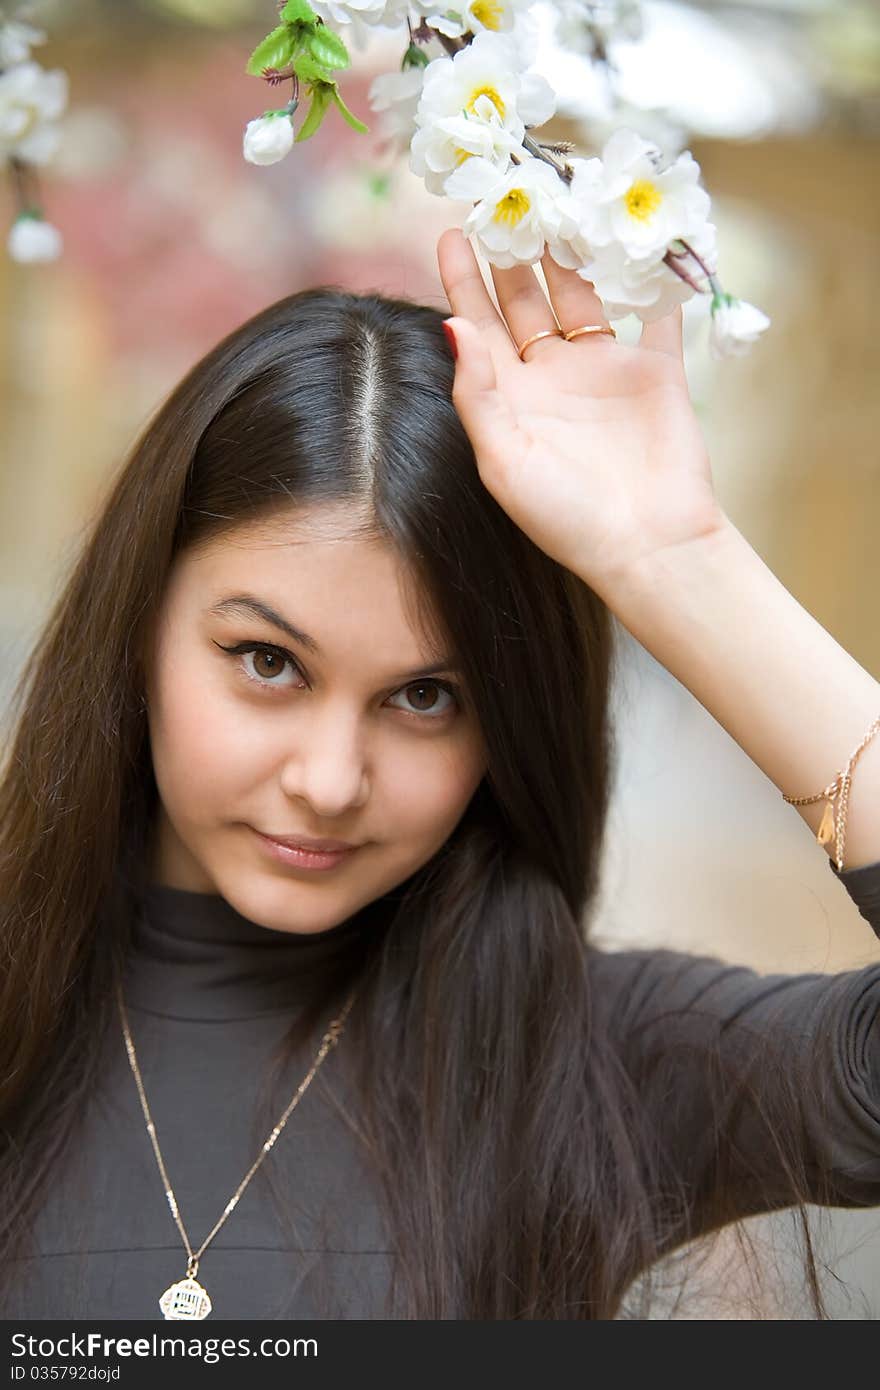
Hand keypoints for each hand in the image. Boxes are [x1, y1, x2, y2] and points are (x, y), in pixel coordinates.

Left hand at [436, 227, 727, 599]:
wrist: (646, 548)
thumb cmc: (565, 518)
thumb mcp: (505, 461)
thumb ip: (478, 392)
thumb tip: (451, 324)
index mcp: (511, 396)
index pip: (478, 324)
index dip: (463, 278)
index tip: (450, 228)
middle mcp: (554, 377)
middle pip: (527, 298)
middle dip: (515, 248)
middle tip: (507, 194)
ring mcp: (606, 371)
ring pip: (585, 294)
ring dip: (575, 250)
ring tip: (563, 200)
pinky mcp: (656, 373)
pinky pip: (656, 314)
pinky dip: (655, 277)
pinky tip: (646, 236)